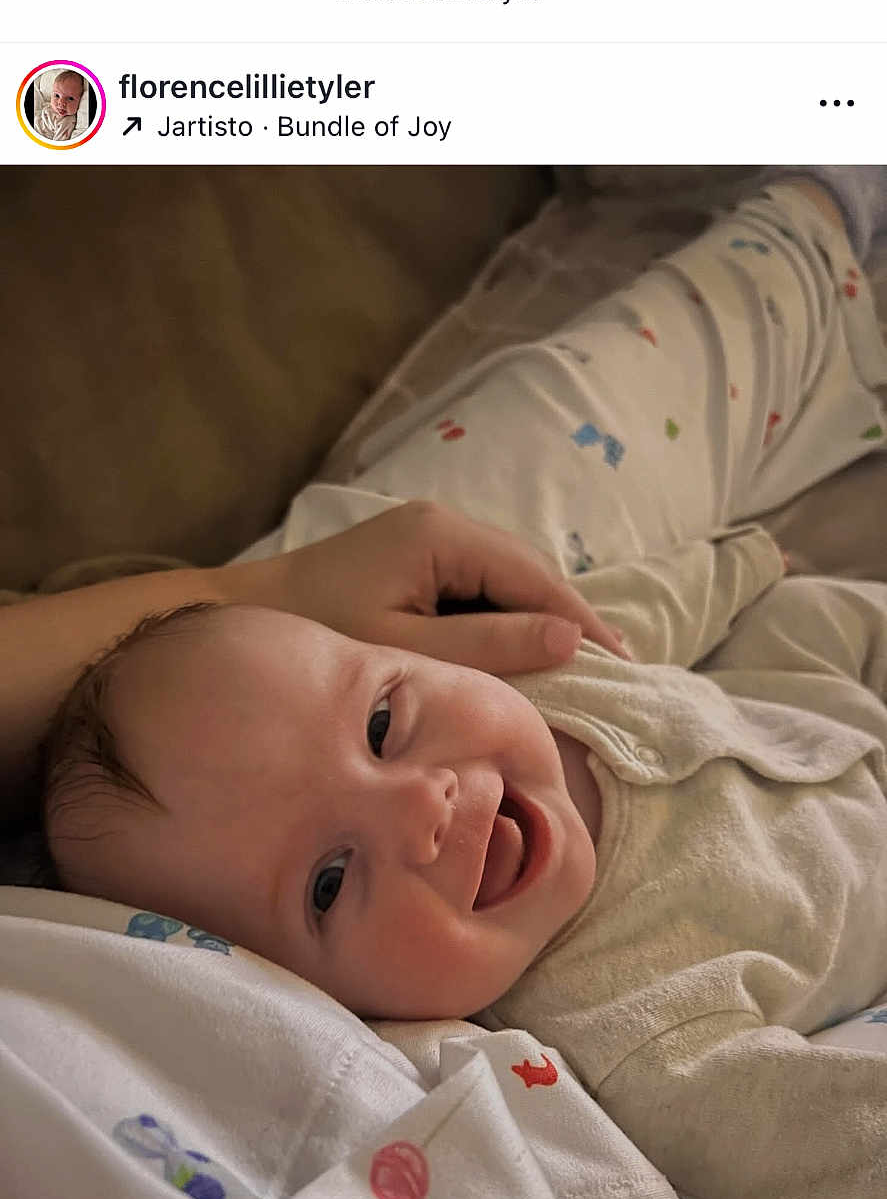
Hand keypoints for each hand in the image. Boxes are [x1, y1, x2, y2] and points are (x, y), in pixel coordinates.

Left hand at [222, 501, 631, 674]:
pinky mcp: (416, 561)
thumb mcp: (410, 650)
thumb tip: (569, 639)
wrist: (241, 618)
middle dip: (573, 621)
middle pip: (530, 573)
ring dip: (544, 620)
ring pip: (510, 580)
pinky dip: (511, 619)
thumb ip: (491, 644)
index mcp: (442, 537)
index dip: (584, 624)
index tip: (625, 667)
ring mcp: (429, 539)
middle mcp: (442, 525)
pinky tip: (532, 653)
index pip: (536, 580)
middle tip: (620, 672)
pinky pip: (482, 588)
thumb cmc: (319, 636)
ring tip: (588, 668)